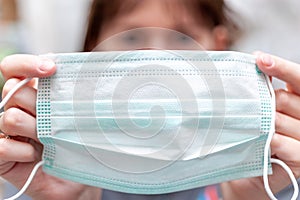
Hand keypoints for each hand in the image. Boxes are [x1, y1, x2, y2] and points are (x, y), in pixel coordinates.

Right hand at [0, 55, 100, 199]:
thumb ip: (74, 91)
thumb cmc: (80, 142)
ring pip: (11, 117)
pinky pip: (2, 147)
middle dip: (40, 106)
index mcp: (33, 93)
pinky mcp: (2, 155)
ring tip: (50, 141)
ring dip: (36, 131)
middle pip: (15, 91)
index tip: (51, 69)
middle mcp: (16, 108)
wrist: (77, 178)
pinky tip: (37, 157)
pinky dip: (24, 153)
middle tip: (56, 122)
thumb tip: (88, 69)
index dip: (26, 64)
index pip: (13, 68)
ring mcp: (7, 131)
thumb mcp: (80, 114)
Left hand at [221, 52, 299, 198]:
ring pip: (279, 120)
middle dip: (264, 103)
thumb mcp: (262, 108)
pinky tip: (265, 142)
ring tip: (254, 131)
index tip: (259, 59)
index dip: (281, 68)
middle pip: (283, 99)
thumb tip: (255, 62)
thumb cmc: (254, 134)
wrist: (250, 170)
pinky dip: (270, 141)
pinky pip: (283, 143)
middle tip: (253, 114)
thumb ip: (264, 90)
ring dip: (261, 124)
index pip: (299, 79)